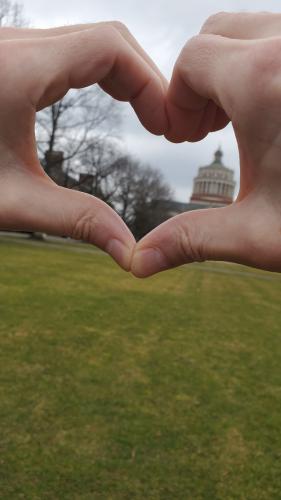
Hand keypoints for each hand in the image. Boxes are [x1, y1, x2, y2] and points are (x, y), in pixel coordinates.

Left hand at [0, 22, 167, 270]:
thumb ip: (77, 221)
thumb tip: (130, 252)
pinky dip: (98, 73)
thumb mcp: (11, 201)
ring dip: (123, 75)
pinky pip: (65, 52)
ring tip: (146, 118)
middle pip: (106, 39)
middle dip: (144, 80)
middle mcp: (14, 46)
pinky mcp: (5, 60)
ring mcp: (8, 49)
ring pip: (86, 42)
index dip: (151, 82)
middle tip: (164, 126)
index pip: (111, 46)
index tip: (166, 127)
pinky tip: (108, 105)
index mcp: (18, 71)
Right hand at [132, 12, 280, 276]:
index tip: (185, 136)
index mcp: (263, 82)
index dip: (177, 98)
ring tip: (245, 121)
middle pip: (217, 33)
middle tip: (209, 128)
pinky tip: (278, 114)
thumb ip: (192, 240)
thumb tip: (139, 263)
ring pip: (255, 30)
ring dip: (235, 69)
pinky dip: (268, 65)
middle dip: (202, 79)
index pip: (191, 59)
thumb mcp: (259, 234)